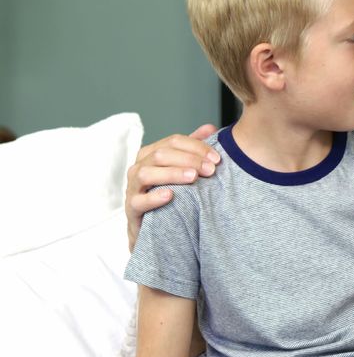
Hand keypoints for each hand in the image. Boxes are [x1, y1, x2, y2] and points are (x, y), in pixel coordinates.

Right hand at [125, 124, 218, 250]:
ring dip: (172, 173)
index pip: (174, 141)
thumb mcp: (183, 169)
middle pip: (161, 154)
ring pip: (146, 173)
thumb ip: (193, 149)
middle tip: (210, 169)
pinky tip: (170, 195)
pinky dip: (153, 197)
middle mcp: (139, 167)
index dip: (197, 146)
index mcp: (152, 154)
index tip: (217, 158)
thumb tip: (210, 128)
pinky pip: (138, 201)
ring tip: (193, 177)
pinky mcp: (132, 209)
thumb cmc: (171, 194)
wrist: (155, 229)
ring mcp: (133, 188)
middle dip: (189, 159)